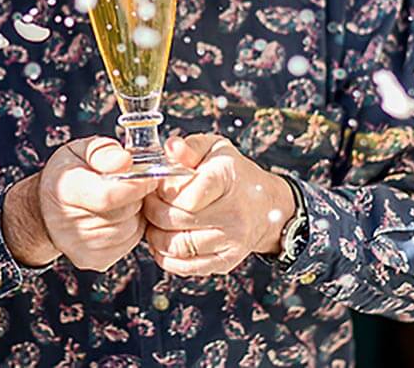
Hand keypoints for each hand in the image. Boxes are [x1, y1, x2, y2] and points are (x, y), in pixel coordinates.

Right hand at [31, 136, 157, 271]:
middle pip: (124, 212)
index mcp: (65, 190)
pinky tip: (118, 215)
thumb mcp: (80, 150)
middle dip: (136, 196)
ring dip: (135, 212)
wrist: (46, 208)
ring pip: (131, 229)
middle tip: (129, 184)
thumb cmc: (67, 173)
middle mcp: (68, 224)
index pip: (108, 195)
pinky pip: (129, 242)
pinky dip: (131, 227)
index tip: (148, 175)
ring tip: (121, 199)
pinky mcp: (93, 260)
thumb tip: (124, 160)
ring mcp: (80, 247)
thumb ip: (103, 151)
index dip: (135, 185)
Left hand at [143, 133, 294, 275]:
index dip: (164, 191)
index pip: (187, 194)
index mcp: (227, 179)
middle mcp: (233, 213)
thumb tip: (171, 147)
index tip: (158, 185)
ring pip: (179, 246)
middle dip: (154, 211)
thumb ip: (189, 146)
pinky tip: (162, 241)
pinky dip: (166, 257)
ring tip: (153, 221)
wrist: (264, 205)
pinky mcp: (225, 261)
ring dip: (156, 236)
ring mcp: (231, 241)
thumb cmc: (233, 173)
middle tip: (148, 202)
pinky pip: (187, 267)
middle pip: (178, 220)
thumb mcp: (214, 148)